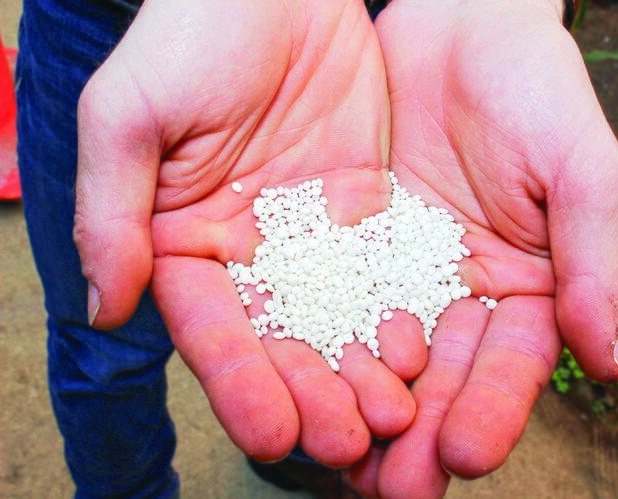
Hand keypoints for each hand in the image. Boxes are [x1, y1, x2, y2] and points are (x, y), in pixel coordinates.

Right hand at [73, 0, 424, 465]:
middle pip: (282, 341)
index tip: (272, 433)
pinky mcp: (365, 214)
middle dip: (313, 394)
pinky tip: (422, 352)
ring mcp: (313, 238)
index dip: (240, 384)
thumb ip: (111, 213)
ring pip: (339, 319)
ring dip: (362, 371)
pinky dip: (400, 315)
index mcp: (186, 245)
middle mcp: (251, 255)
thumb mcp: (130, 115)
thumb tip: (105, 308)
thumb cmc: (191, 35)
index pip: (213, 330)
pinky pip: (384, 272)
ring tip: (394, 416)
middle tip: (348, 443)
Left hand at [349, 0, 617, 494]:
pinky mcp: (351, 245)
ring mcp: (403, 273)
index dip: (493, 410)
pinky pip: (331, 297)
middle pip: (442, 376)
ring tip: (344, 460)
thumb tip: (609, 363)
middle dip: (419, 433)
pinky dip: (320, 343)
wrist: (462, 26)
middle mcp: (461, 292)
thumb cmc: (535, 87)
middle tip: (394, 489)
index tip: (466, 454)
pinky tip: (304, 384)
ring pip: (381, 353)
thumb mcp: (581, 167)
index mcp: (527, 286)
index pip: (512, 364)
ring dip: (363, 408)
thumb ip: (593, 262)